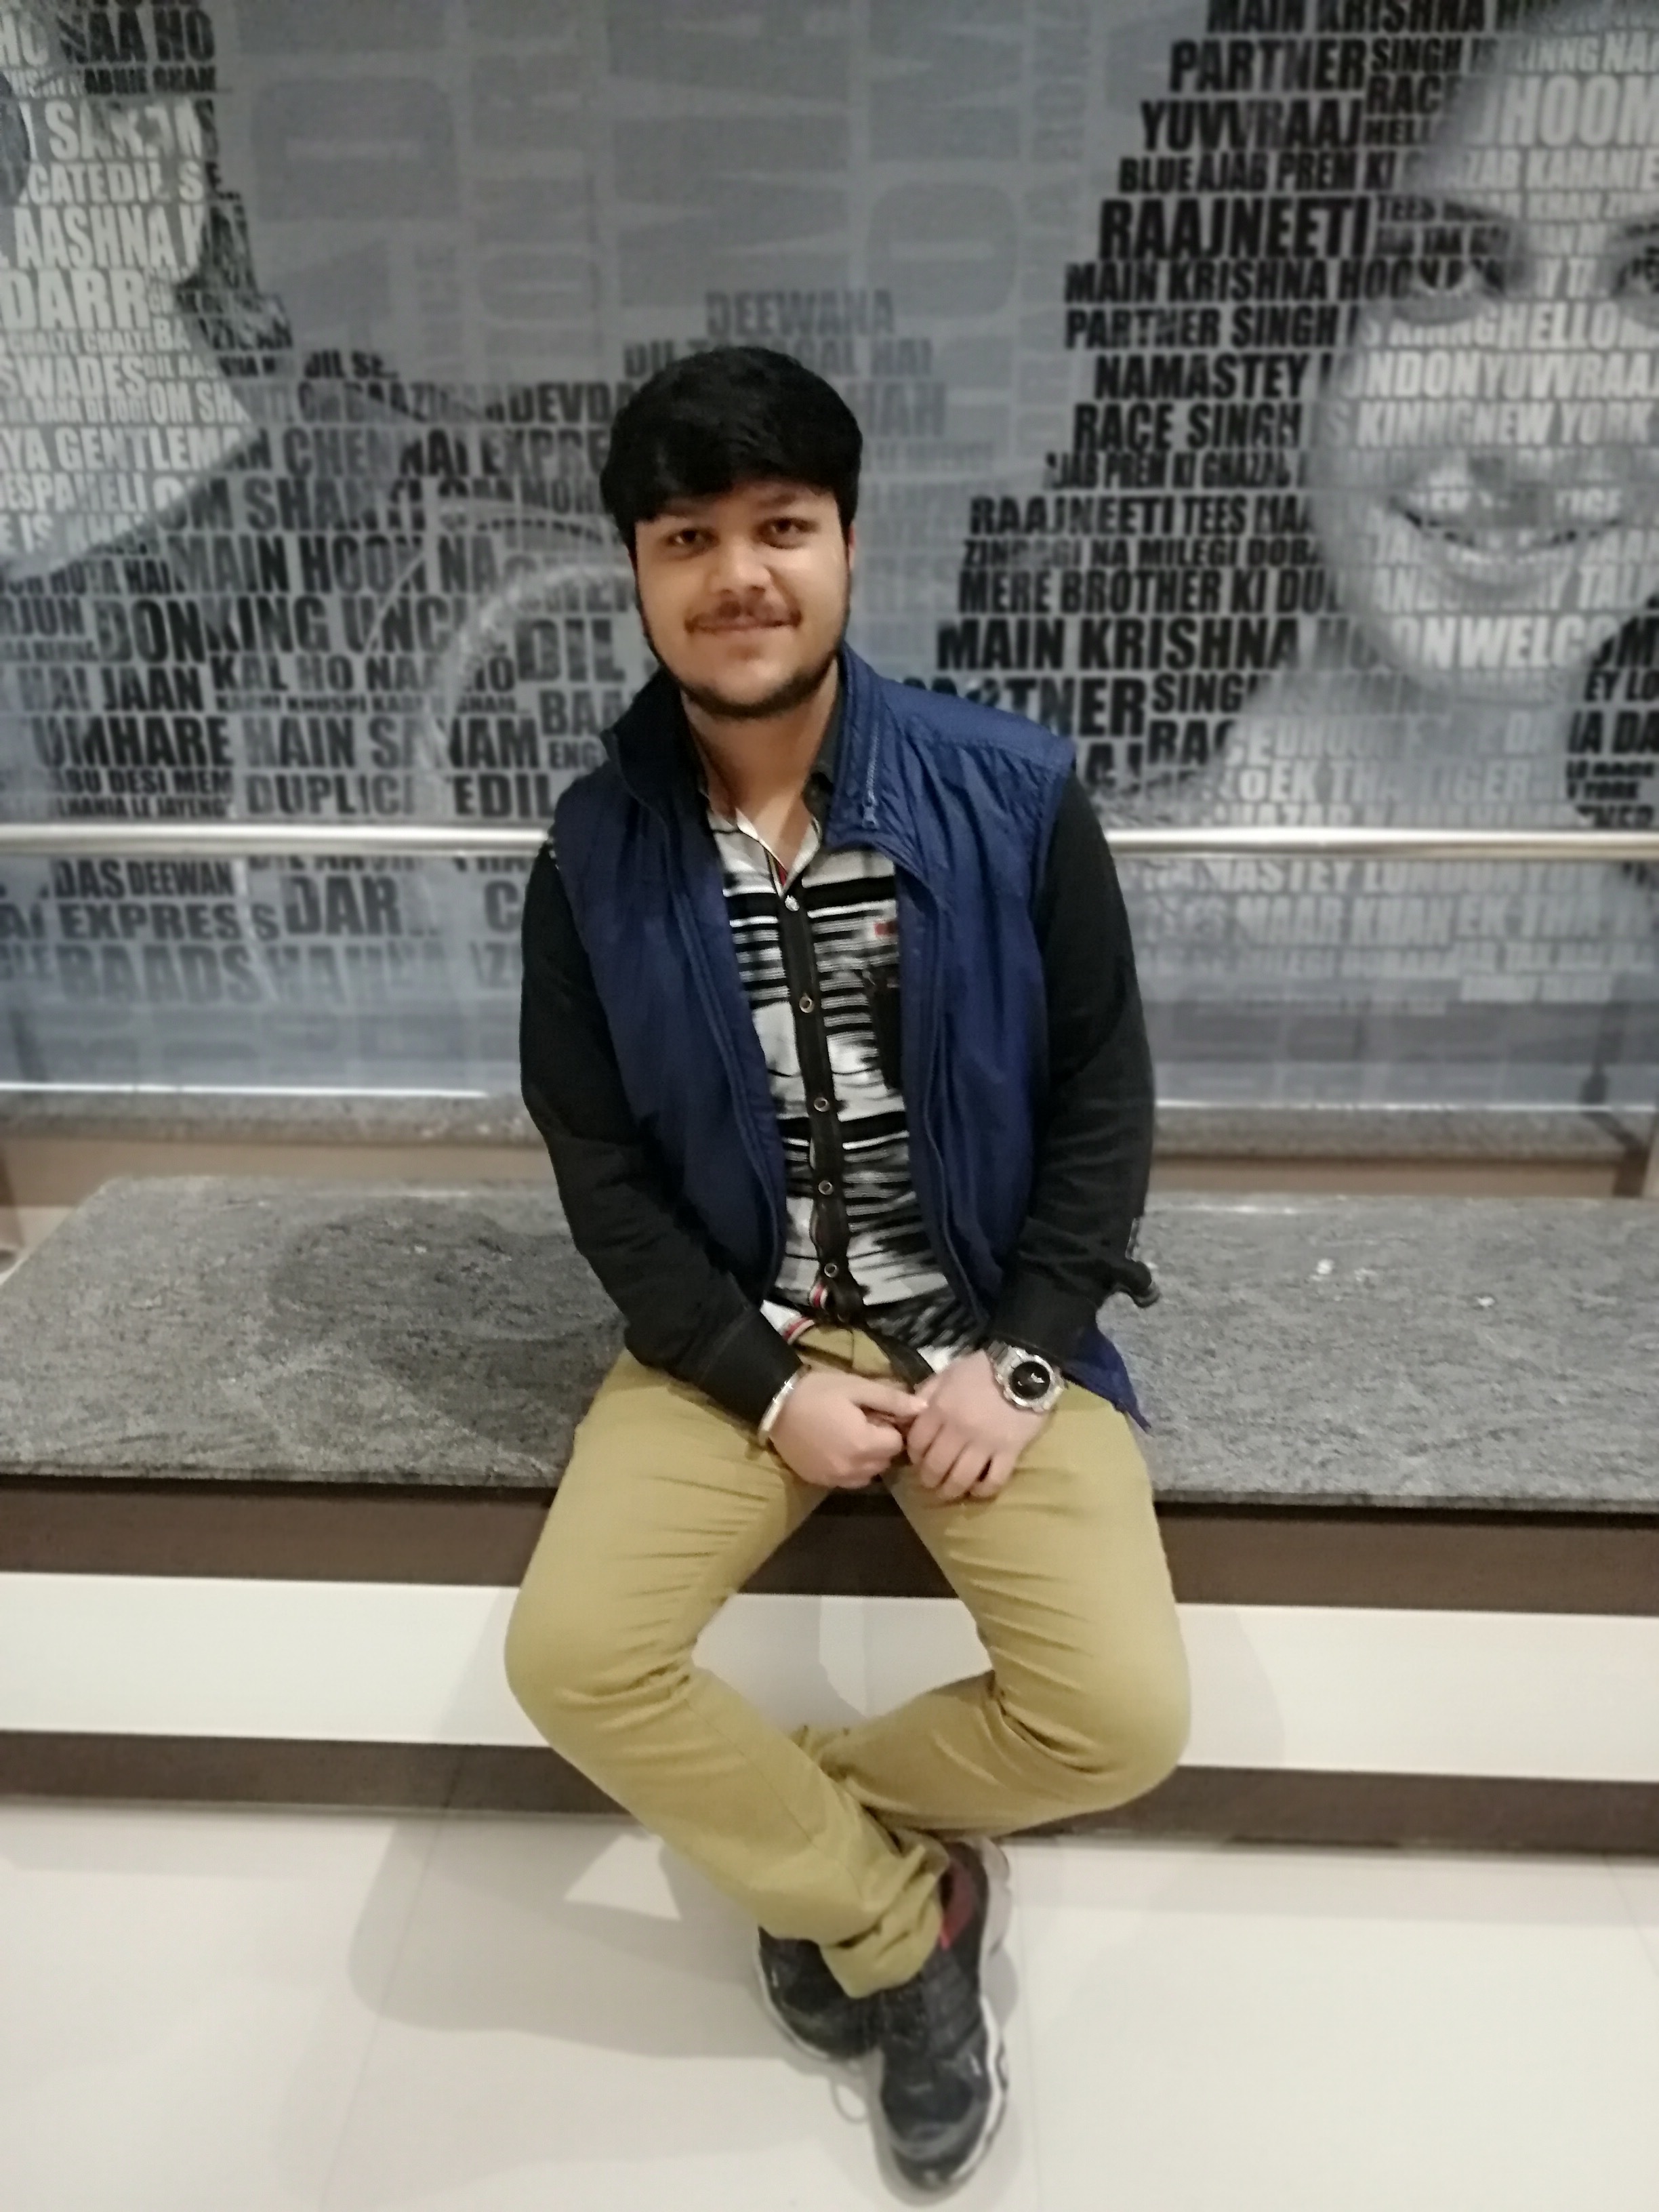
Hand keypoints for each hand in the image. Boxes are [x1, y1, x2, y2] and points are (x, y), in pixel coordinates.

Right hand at [769, 1368, 929, 1489]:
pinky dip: (850, 1467)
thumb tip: (923, 1408)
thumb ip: (892, 1400)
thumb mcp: (857, 1387)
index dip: (892, 1427)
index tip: (878, 1413)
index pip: (898, 1444)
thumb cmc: (818, 1391)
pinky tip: (838, 1447)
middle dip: (881, 1443)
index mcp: (864, 1444)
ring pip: (868, 1474)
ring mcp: (835, 1479)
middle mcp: (853, 1469)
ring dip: (868, 1458)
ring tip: (851, 1434)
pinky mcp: (820, 1482)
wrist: (775, 1405)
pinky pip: (848, 1480)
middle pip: (885, 1461)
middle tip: (864, 1421)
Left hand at [903, 1350, 1048, 1502]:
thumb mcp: (947, 1373)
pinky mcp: (1009, 1452)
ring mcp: (985, 1443)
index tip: (918, 1459)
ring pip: (961, 1479)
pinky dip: (983, 1490)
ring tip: (949, 1491)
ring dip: (951, 1490)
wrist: (1023, 1368)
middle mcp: (959, 1430)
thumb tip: (909, 1415)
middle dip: (928, 1479)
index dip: (913, 1455)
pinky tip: (978, 1489)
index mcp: (940, 1409)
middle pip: (936, 1466)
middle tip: (930, 1482)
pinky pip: (994, 1480)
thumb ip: (926, 1393)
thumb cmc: (982, 1370)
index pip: (917, 1442)